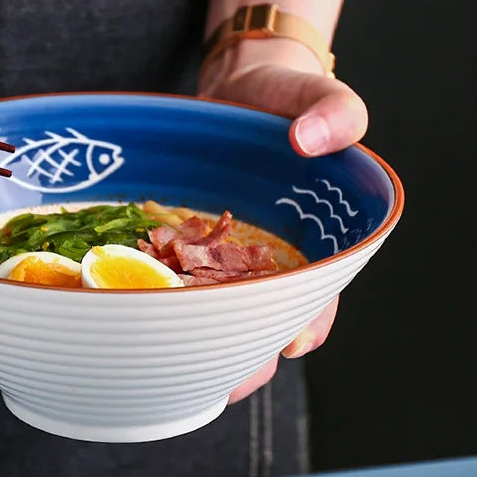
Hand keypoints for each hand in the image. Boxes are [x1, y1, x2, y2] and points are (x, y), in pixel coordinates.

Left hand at [197, 38, 367, 402]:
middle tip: (223, 384)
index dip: (309, 322)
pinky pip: (175, 281)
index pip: (318, 294)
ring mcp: (222, 258)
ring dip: (201, 345)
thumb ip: (335, 113)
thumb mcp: (320, 99)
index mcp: (311, 243)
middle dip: (246, 355)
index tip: (291, 344)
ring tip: (177, 374)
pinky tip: (142, 323)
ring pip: (216, 314)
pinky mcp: (184, 246)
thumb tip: (311, 140)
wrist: (239, 91)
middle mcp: (266, 261)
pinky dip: (165, 305)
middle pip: (262, 320)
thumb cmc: (287, 103)